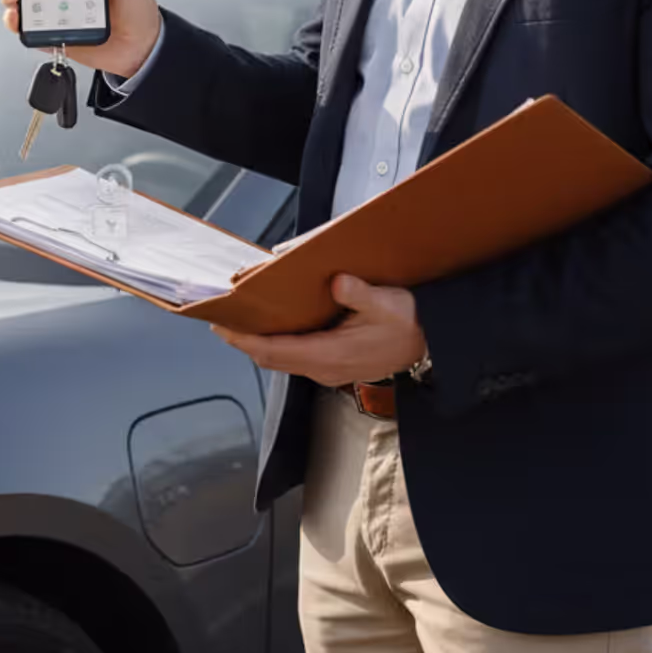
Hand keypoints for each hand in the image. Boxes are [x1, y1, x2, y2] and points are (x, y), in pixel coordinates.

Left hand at [211, 275, 428, 387]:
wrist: (430, 346)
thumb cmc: (409, 322)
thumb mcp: (388, 303)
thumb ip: (360, 294)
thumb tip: (337, 282)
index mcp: (332, 354)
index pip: (275, 351)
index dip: (245, 340)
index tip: (222, 326)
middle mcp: (324, 368)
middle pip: (270, 359)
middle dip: (243, 341)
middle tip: (221, 320)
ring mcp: (328, 370)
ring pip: (280, 361)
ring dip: (257, 344)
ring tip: (240, 321)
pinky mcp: (332, 367)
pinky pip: (293, 358)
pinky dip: (275, 345)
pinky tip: (271, 326)